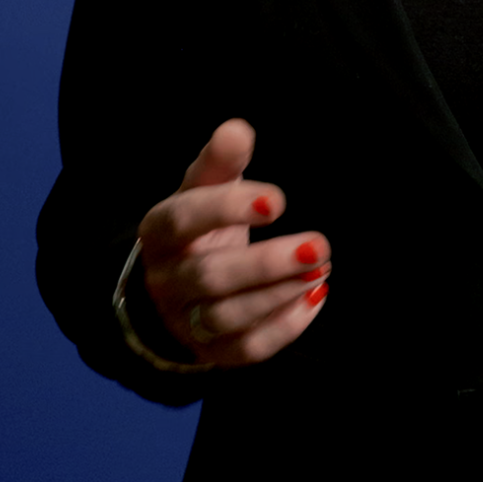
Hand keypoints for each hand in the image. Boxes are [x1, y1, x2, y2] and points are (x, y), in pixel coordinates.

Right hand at [135, 119, 330, 365]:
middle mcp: (167, 280)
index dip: (226, 210)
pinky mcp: (213, 352)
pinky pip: (247, 349)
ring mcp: (187, 321)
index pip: (183, 220)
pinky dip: (284, 327)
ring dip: (280, 293)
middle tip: (319, 244)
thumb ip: (220, 161)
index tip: (277, 199)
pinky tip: (314, 297)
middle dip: (267, 264)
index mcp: (161, 233)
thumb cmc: (200, 226)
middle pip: (211, 277)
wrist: (175, 287)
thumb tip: (237, 129)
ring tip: (321, 268)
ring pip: (228, 316)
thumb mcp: (203, 188)